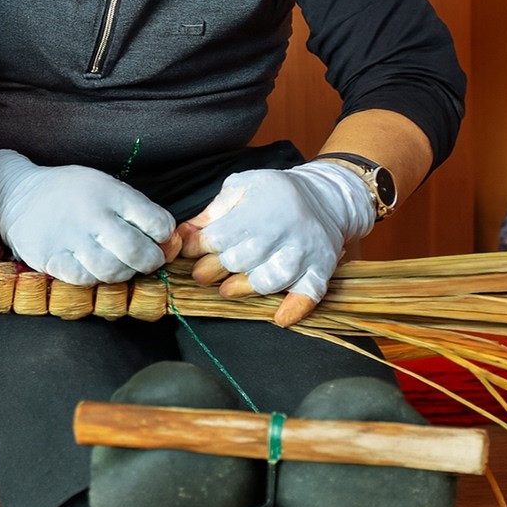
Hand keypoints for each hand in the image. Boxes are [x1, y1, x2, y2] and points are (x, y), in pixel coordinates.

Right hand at [0, 149, 178, 284]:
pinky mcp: (51, 257)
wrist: (17, 193)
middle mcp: (93, 215)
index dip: (165, 237)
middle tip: (145, 261)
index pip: (157, 222)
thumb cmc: (70, 192)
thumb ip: (136, 210)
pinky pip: (83, 279)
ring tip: (119, 265)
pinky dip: (93, 278)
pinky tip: (91, 268)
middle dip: (150, 261)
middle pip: (137, 251)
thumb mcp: (105, 186)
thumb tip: (169, 240)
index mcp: (111, 193)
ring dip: (123, 274)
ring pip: (112, 271)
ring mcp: (71, 238)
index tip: (159, 240)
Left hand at [179, 159, 375, 326]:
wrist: (325, 196)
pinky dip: (295, 307)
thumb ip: (211, 213)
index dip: (198, 247)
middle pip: (241, 260)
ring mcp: (304, 252)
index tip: (188, 251)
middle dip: (216, 269)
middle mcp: (284, 231)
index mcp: (259, 209)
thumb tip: (181, 236)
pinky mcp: (320, 268)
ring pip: (270, 279)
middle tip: (202, 274)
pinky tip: (280, 317)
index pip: (220, 236)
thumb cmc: (274, 193)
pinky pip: (309, 293)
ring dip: (246, 288)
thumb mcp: (241, 189)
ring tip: (228, 290)